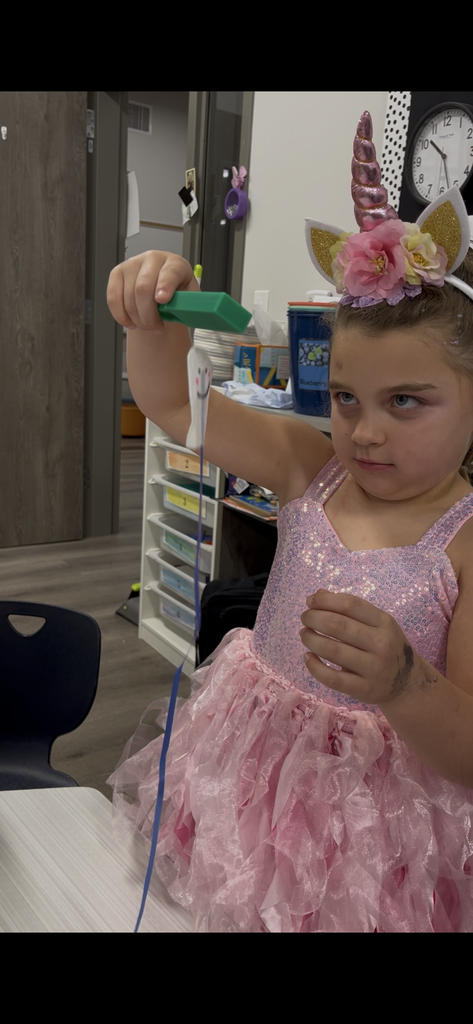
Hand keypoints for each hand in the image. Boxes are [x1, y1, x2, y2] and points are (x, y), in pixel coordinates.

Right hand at [106, 250, 197, 333]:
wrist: (163, 292)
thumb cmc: (177, 295)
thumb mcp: (190, 299)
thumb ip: (190, 304)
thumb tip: (190, 314)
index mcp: (175, 263)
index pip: (169, 272)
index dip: (165, 286)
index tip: (162, 300)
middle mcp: (152, 259)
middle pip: (144, 288)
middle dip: (148, 315)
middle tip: (156, 327)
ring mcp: (132, 264)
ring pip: (128, 297)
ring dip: (137, 319)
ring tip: (148, 325)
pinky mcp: (117, 273)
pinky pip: (113, 298)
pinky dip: (121, 316)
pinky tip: (131, 322)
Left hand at [300, 589, 415, 705]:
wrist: (407, 684)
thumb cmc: (386, 647)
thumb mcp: (377, 624)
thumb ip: (350, 609)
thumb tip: (318, 595)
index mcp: (384, 622)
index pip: (350, 604)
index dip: (325, 600)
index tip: (310, 601)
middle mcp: (381, 644)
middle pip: (338, 626)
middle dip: (314, 618)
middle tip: (305, 618)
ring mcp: (373, 668)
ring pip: (332, 650)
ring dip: (311, 639)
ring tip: (305, 635)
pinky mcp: (363, 689)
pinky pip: (331, 678)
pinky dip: (314, 666)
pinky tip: (308, 657)